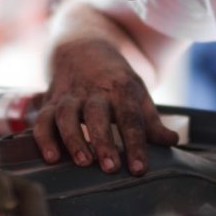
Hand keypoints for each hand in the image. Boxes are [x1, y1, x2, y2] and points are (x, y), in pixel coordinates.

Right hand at [34, 38, 178, 174]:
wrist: (83, 48)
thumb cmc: (115, 79)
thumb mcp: (137, 93)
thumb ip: (151, 121)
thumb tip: (172, 142)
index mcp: (121, 87)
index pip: (130, 116)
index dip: (136, 143)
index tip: (139, 168)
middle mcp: (94, 90)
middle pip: (97, 114)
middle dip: (103, 140)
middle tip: (111, 167)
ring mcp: (70, 95)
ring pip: (67, 115)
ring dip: (73, 139)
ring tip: (82, 162)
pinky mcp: (51, 101)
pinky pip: (43, 119)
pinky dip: (44, 138)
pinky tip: (51, 158)